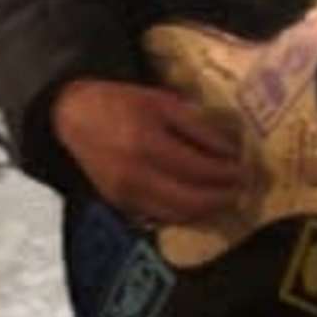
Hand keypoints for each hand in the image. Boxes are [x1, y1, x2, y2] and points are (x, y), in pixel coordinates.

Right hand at [51, 78, 248, 227]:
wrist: (72, 116)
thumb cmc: (119, 103)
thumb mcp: (159, 101)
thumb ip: (195, 124)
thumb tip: (229, 149)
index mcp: (147, 142)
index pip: (199, 168)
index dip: (226, 172)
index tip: (245, 169)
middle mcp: (136, 174)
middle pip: (192, 199)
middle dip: (222, 197)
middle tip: (241, 189)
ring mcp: (126, 193)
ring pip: (178, 214)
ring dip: (207, 210)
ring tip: (224, 198)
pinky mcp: (120, 203)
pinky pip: (161, 216)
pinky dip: (185, 213)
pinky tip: (197, 203)